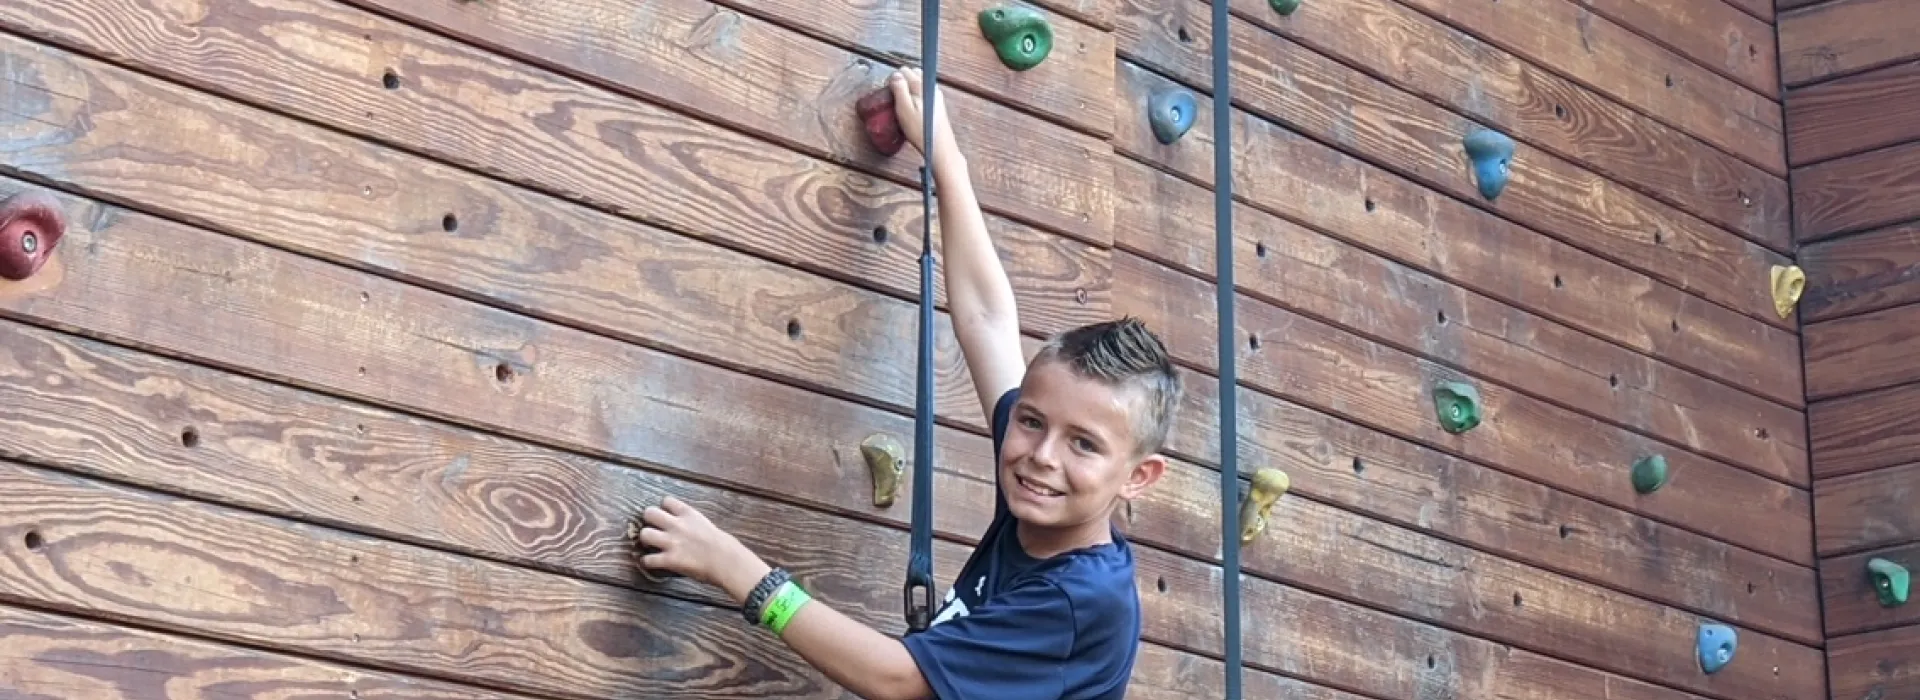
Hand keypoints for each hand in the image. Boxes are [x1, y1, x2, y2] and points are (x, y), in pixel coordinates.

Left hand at [635, 496, 770, 604]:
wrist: (727, 561)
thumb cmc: (725, 546)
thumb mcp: (708, 526)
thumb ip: (694, 524)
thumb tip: (690, 530)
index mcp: (689, 514)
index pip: (667, 501)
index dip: (663, 508)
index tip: (665, 515)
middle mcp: (677, 525)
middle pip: (649, 513)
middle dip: (649, 521)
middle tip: (653, 529)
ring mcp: (672, 542)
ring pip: (645, 534)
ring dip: (646, 540)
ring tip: (650, 545)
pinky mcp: (669, 560)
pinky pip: (648, 559)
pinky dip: (647, 562)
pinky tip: (651, 563)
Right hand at [887, 67, 955, 158]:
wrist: (939, 146)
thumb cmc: (919, 130)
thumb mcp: (904, 108)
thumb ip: (899, 89)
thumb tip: (895, 74)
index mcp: (921, 85)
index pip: (904, 71)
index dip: (893, 80)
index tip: (889, 93)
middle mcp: (930, 86)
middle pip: (913, 73)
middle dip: (902, 82)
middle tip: (895, 98)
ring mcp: (936, 95)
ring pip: (919, 83)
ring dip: (909, 89)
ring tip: (903, 104)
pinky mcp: (938, 104)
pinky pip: (924, 92)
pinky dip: (916, 96)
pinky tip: (913, 109)